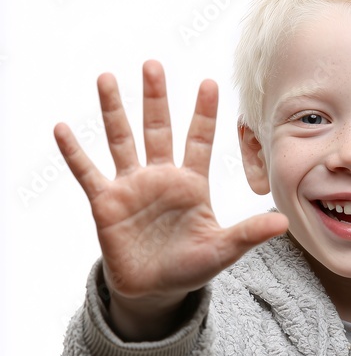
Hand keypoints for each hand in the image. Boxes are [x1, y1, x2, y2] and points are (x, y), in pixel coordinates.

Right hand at [54, 60, 288, 307]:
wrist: (154, 290)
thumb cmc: (190, 267)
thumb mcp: (222, 251)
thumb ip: (248, 234)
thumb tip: (283, 224)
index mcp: (191, 184)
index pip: (199, 141)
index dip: (204, 113)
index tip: (210, 82)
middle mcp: (161, 177)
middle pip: (157, 129)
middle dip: (155, 98)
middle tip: (153, 64)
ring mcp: (131, 186)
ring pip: (121, 140)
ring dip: (113, 110)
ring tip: (106, 78)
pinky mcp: (105, 202)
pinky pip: (87, 172)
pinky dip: (75, 152)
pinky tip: (62, 128)